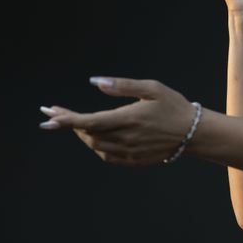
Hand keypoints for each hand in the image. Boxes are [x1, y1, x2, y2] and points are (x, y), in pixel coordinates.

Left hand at [39, 77, 199, 165]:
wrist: (194, 132)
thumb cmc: (174, 106)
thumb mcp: (152, 88)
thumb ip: (123, 85)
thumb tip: (95, 82)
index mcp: (129, 119)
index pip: (89, 121)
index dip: (66, 119)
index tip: (49, 116)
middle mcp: (127, 138)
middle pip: (88, 134)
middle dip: (69, 124)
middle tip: (57, 115)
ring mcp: (130, 152)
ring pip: (95, 146)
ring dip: (82, 135)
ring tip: (76, 123)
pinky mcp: (134, 160)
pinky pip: (107, 156)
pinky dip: (97, 146)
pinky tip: (96, 137)